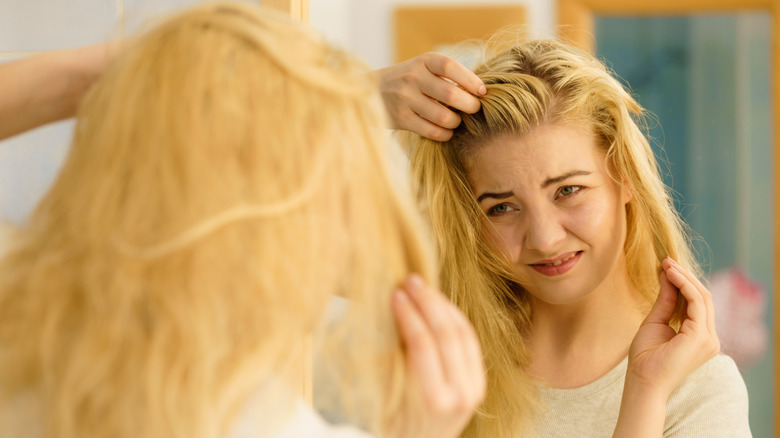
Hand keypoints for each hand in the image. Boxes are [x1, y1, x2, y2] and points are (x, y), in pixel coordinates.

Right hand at [377, 52, 484, 141]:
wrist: (371, 90)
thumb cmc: (410, 80)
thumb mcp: (425, 67)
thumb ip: (448, 76)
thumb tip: (481, 93)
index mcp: (424, 61)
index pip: (450, 67)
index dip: (470, 80)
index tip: (483, 91)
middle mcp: (413, 77)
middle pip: (450, 94)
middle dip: (469, 105)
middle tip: (474, 109)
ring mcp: (405, 98)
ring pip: (442, 116)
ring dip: (456, 122)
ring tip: (457, 121)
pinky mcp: (400, 118)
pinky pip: (431, 131)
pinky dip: (445, 134)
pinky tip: (446, 131)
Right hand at [387, 274, 485, 437]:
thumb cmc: (393, 423)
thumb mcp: (387, 395)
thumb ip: (393, 358)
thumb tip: (392, 310)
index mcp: (435, 401)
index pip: (423, 344)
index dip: (409, 314)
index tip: (395, 295)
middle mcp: (461, 395)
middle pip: (447, 334)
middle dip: (427, 302)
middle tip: (410, 281)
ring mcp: (475, 389)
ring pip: (463, 333)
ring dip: (442, 304)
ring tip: (422, 287)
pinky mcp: (480, 382)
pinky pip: (470, 341)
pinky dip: (455, 317)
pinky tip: (438, 303)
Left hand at [627, 257, 719, 395]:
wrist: (642, 381)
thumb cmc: (645, 357)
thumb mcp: (655, 321)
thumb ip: (666, 301)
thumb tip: (668, 276)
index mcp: (700, 336)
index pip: (698, 302)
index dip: (684, 282)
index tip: (666, 265)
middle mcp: (709, 338)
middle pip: (703, 297)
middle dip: (685, 276)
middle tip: (667, 260)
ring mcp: (708, 339)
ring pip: (702, 297)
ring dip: (684, 277)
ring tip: (667, 264)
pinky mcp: (701, 337)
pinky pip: (697, 303)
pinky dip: (685, 285)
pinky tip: (671, 275)